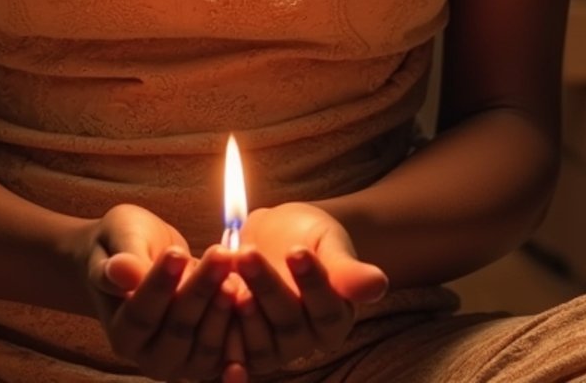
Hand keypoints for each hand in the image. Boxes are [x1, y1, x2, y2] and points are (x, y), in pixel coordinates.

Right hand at [79, 202, 242, 380]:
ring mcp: (181, 363)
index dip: (159, 285)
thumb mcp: (120, 237)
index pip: (141, 314)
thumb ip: (124, 258)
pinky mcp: (209, 359)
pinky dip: (241, 334)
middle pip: (177, 330)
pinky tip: (253, 309)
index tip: (177, 252)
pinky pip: (227, 353)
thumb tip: (120, 271)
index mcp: (121, 332)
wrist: (143, 252)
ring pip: (206, 345)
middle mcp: (149, 357)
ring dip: (223, 310)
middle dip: (201, 291)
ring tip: (236, 274)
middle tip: (220, 255)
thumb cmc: (127, 240)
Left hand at [228, 202, 388, 376]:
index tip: (298, 251)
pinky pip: (229, 346)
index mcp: (334, 320)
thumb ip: (346, 268)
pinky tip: (206, 304)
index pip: (326, 308)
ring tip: (225, 272)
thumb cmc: (309, 237)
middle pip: (287, 321)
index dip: (311, 282)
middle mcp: (305, 342)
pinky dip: (217, 328)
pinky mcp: (240, 347)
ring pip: (256, 335)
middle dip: (266, 286)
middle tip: (249, 253)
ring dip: (239, 306)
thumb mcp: (329, 242)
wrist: (276, 236)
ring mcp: (271, 349)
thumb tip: (378, 284)